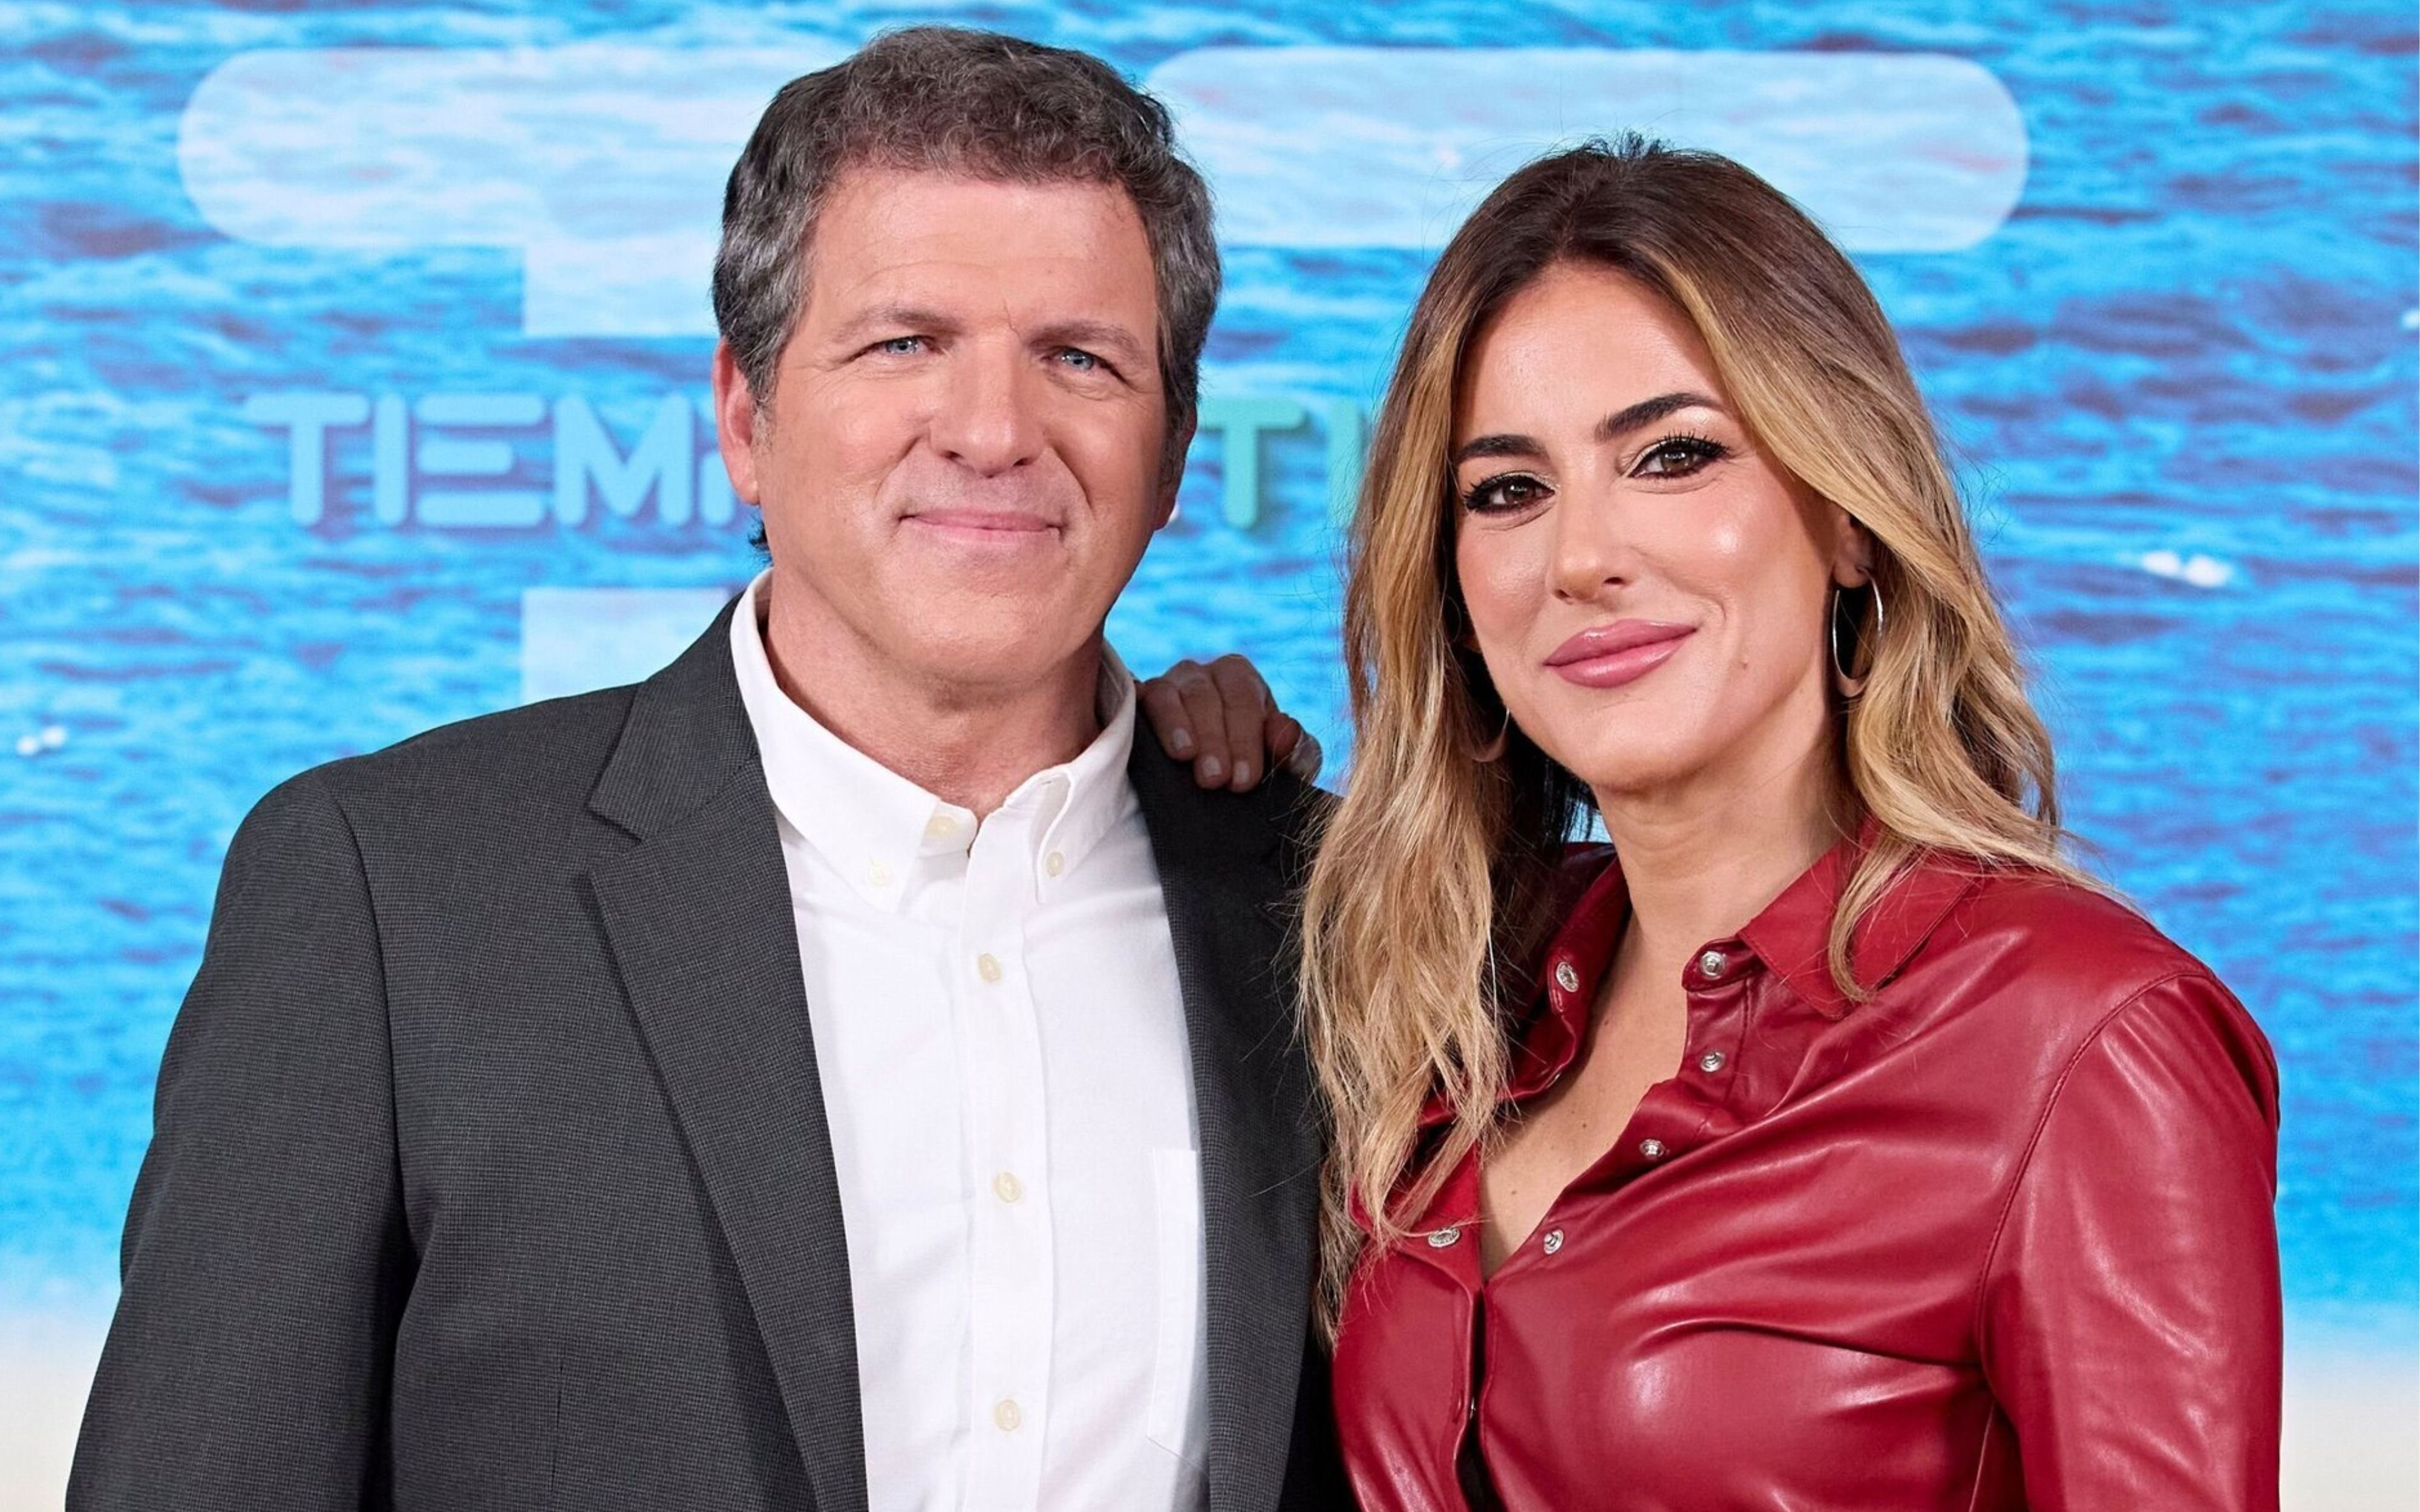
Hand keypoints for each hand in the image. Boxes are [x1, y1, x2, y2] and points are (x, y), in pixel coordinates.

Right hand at [1138, 654, 1323, 790]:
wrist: (1210, 786)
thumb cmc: (1252, 768)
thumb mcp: (1284, 764)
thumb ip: (1297, 749)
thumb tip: (1285, 732)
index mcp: (1240, 678)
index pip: (1244, 700)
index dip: (1245, 739)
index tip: (1243, 780)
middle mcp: (1201, 674)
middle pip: (1205, 695)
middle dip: (1213, 738)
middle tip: (1214, 779)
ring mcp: (1165, 686)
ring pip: (1168, 694)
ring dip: (1176, 725)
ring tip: (1184, 756)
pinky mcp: (1136, 703)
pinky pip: (1136, 700)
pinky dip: (1140, 716)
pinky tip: (1143, 738)